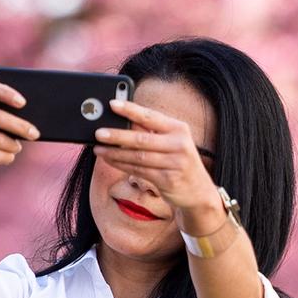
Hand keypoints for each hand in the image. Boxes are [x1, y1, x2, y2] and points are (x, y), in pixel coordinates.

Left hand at [94, 101, 221, 222]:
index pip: (151, 116)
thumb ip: (151, 132)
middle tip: (98, 133)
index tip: (112, 104)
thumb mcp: (172, 142)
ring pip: (138, 157)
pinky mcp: (168, 180)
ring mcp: (175, 164)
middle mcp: (179, 145)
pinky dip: (122, 165)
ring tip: (98, 149)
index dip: (131, 110)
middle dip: (117, 136)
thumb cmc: (179, 162)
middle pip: (142, 139)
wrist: (199, 192)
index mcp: (179, 129)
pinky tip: (111, 160)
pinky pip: (139, 171)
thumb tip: (121, 122)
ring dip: (115, 153)